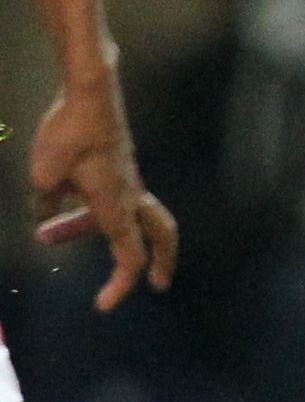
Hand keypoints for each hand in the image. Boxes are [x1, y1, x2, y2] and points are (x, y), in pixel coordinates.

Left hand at [29, 72, 176, 310]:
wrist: (90, 95)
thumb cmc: (69, 135)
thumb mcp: (44, 175)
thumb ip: (46, 202)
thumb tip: (43, 218)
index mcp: (117, 205)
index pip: (129, 255)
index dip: (120, 285)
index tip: (103, 306)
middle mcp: (131, 196)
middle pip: (161, 234)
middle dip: (163, 261)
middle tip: (157, 285)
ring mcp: (128, 179)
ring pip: (129, 216)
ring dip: (95, 231)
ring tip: (50, 234)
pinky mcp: (118, 166)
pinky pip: (112, 197)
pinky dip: (90, 209)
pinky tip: (59, 202)